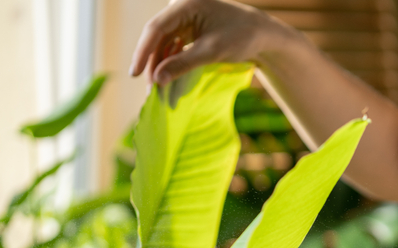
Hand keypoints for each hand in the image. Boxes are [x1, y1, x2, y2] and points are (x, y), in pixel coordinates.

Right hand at [129, 0, 285, 85]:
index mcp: (186, 5)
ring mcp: (185, 18)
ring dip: (161, 65)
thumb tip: (157, 80)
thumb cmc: (241, 38)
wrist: (262, 35)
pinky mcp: (189, 29)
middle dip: (152, 62)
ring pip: (164, 43)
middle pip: (157, 37)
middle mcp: (181, 8)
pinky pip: (174, 46)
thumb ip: (183, 64)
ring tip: (158, 89)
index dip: (143, 52)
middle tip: (149, 89)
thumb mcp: (211, 52)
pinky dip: (171, 62)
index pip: (155, 28)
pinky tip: (167, 79)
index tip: (135, 73)